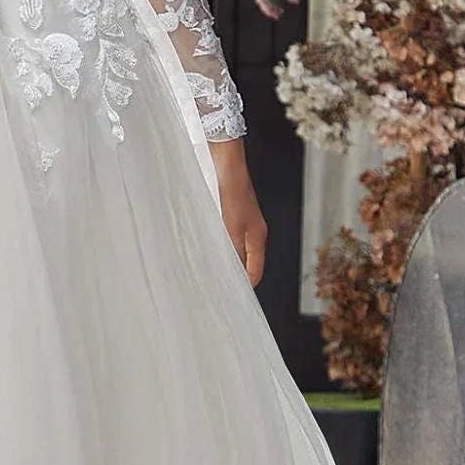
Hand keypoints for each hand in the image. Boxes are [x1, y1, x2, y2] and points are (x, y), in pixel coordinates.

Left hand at [211, 138, 267, 285]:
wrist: (227, 166)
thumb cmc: (232, 195)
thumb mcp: (231, 228)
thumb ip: (233, 252)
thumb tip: (233, 275)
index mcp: (257, 238)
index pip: (255, 271)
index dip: (246, 286)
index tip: (233, 299)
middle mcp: (253, 233)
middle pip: (247, 262)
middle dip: (235, 276)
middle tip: (219, 289)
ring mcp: (243, 223)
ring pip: (237, 250)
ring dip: (227, 262)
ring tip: (212, 273)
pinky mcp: (232, 215)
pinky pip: (229, 239)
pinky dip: (221, 248)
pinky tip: (208, 250)